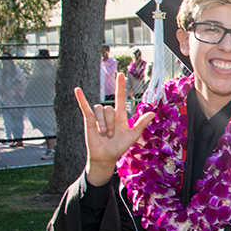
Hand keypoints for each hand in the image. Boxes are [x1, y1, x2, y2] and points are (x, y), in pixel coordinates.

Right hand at [77, 71, 155, 185]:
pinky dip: (81, 98)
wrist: (105, 156)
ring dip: (102, 123)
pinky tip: (77, 89)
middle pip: (109, 108)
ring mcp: (98, 116)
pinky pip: (84, 107)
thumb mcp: (133, 135)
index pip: (120, 97)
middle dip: (110, 122)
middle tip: (111, 135)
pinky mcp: (89, 120)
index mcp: (120, 115)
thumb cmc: (119, 147)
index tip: (121, 75)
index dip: (120, 86)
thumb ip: (141, 123)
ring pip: (100, 110)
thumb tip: (154, 113)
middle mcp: (109, 114)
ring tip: (104, 134)